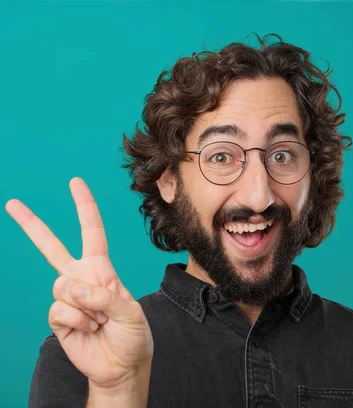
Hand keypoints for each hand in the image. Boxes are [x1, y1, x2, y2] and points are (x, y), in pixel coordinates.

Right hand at [6, 177, 152, 389]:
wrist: (122, 365)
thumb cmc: (133, 335)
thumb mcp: (130, 311)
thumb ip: (104, 296)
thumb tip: (73, 289)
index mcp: (102, 269)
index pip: (92, 232)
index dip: (84, 207)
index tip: (75, 182)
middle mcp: (81, 279)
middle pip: (52, 248)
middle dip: (32, 226)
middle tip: (12, 204)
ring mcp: (68, 298)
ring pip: (61, 286)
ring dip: (85, 306)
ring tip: (99, 320)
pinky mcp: (58, 318)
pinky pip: (59, 309)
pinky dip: (77, 321)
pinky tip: (88, 329)